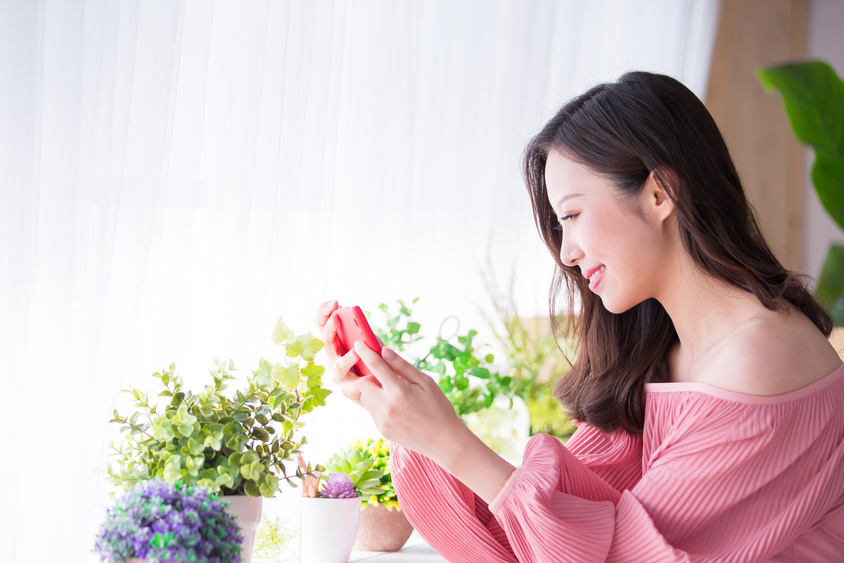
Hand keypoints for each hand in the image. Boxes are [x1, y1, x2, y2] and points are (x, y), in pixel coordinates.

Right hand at [314, 300, 369, 403]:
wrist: (382, 387)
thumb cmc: (375, 360)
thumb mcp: (371, 341)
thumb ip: (365, 333)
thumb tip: (361, 324)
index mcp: (335, 341)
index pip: (322, 323)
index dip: (324, 312)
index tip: (334, 303)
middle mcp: (332, 356)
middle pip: (326, 340)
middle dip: (330, 329)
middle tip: (337, 318)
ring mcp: (338, 373)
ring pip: (337, 364)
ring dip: (346, 358)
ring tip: (356, 352)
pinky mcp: (347, 390)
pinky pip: (352, 384)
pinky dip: (362, 382)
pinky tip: (370, 375)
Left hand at [353, 341, 464, 461]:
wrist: (443, 441)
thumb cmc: (438, 407)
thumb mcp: (425, 382)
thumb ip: (402, 366)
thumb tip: (384, 350)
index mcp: (399, 390)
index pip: (375, 365)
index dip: (365, 352)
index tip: (359, 343)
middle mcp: (387, 405)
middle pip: (363, 383)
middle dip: (370, 377)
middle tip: (384, 377)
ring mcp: (382, 420)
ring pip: (365, 398)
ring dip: (373, 392)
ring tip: (392, 395)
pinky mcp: (381, 429)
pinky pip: (371, 411)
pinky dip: (378, 405)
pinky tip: (395, 408)